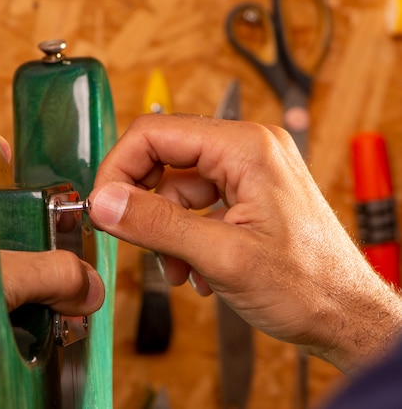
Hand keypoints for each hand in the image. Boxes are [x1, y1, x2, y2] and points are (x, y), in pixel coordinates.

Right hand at [88, 114, 401, 373]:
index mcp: (245, 147)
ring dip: (167, 232)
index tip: (103, 206)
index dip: (119, 168)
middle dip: (145, 206)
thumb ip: (157, 225)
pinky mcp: (247, 197)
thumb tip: (106, 202)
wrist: (347, 316)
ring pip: (177, 190)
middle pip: (164, 160)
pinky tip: (198, 272)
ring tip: (179, 270)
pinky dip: (186, 239)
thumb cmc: (309, 286)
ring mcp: (248, 174)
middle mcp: (247, 150)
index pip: (155, 134)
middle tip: (132, 239)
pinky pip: (196, 208)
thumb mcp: (223, 256)